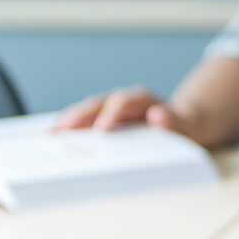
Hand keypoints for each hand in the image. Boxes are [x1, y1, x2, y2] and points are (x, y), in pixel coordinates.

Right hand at [55, 86, 204, 145]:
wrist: (184, 124)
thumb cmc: (184, 127)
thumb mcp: (188, 126)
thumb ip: (175, 121)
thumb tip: (158, 116)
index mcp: (144, 100)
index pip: (124, 102)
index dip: (111, 113)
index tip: (101, 130)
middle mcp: (125, 100)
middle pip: (98, 103)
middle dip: (79, 116)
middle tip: (61, 131)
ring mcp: (113, 109)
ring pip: (87, 110)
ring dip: (69, 120)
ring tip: (50, 135)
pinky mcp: (106, 118)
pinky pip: (85, 120)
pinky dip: (70, 127)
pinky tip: (55, 138)